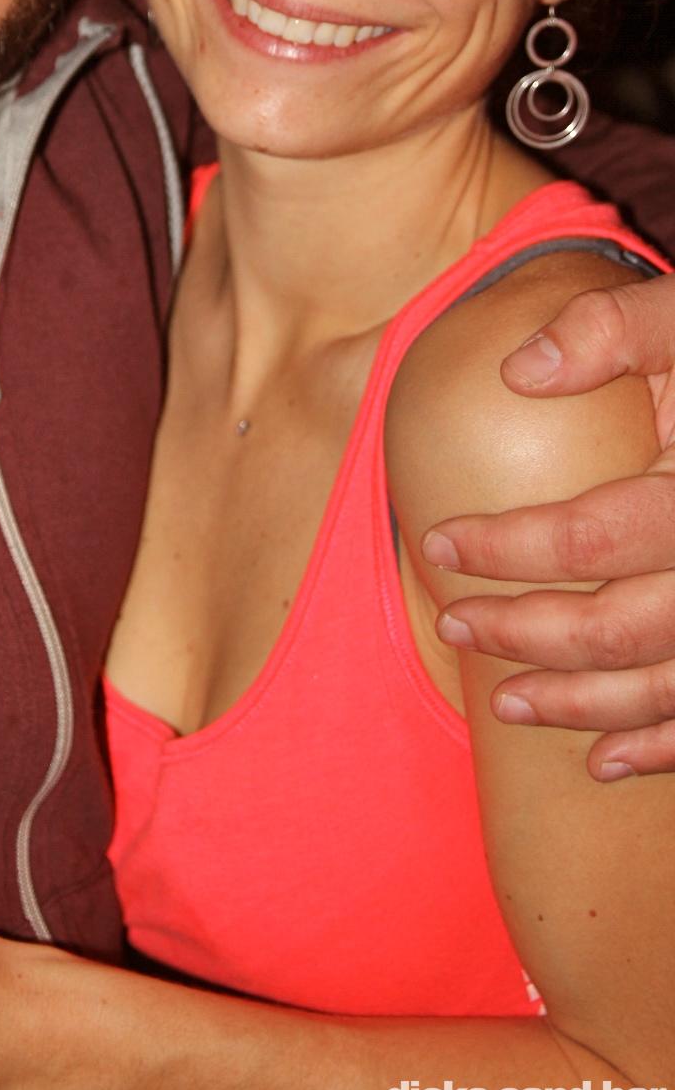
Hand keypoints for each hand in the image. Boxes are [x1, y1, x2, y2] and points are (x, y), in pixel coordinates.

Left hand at [423, 272, 674, 779]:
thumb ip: (612, 331)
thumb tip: (519, 371)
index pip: (595, 537)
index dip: (508, 550)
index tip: (438, 545)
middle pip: (623, 627)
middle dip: (526, 635)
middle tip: (454, 626)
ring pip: (666, 685)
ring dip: (582, 705)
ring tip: (506, 702)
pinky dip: (662, 746)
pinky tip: (604, 758)